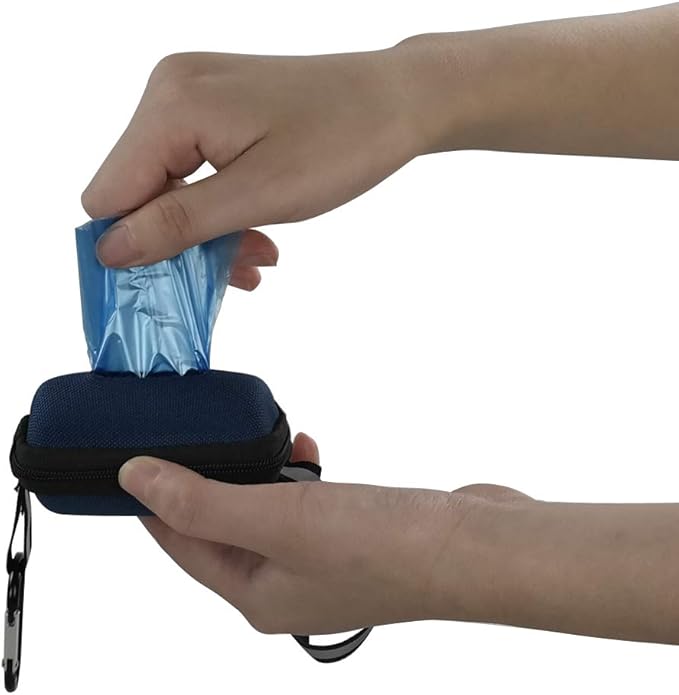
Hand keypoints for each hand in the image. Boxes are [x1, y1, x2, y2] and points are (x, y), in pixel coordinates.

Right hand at [82, 49, 421, 267]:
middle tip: (237, 269)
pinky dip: (222, 206)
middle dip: (181, 240)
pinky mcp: (217, 109)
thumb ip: (179, 223)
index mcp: (173, 105)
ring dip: (209, 230)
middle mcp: (173, 91)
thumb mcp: (259, 195)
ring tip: (259, 254)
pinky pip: (196, 170)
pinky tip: (257, 231)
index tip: (175, 283)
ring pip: (171, 186)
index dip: (135, 246)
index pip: (109, 194)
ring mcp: (194, 97)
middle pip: (139, 192)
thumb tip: (111, 249)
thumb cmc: (343, 141)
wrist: (396, 101)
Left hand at [118, 433, 527, 634]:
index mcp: (257, 597)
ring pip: (267, 512)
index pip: (184, 548)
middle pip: (224, 529)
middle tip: (197, 439)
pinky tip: (306, 451)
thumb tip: (136, 481)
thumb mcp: (276, 517)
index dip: (156, 508)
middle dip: (210, 481)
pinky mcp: (354, 537)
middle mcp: (287, 587)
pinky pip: (306, 504)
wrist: (473, 547)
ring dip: (259, 474)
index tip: (136, 467)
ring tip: (263, 438)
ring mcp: (323, 563)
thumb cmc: (383, 548)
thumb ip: (203, 500)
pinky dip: (298, 476)